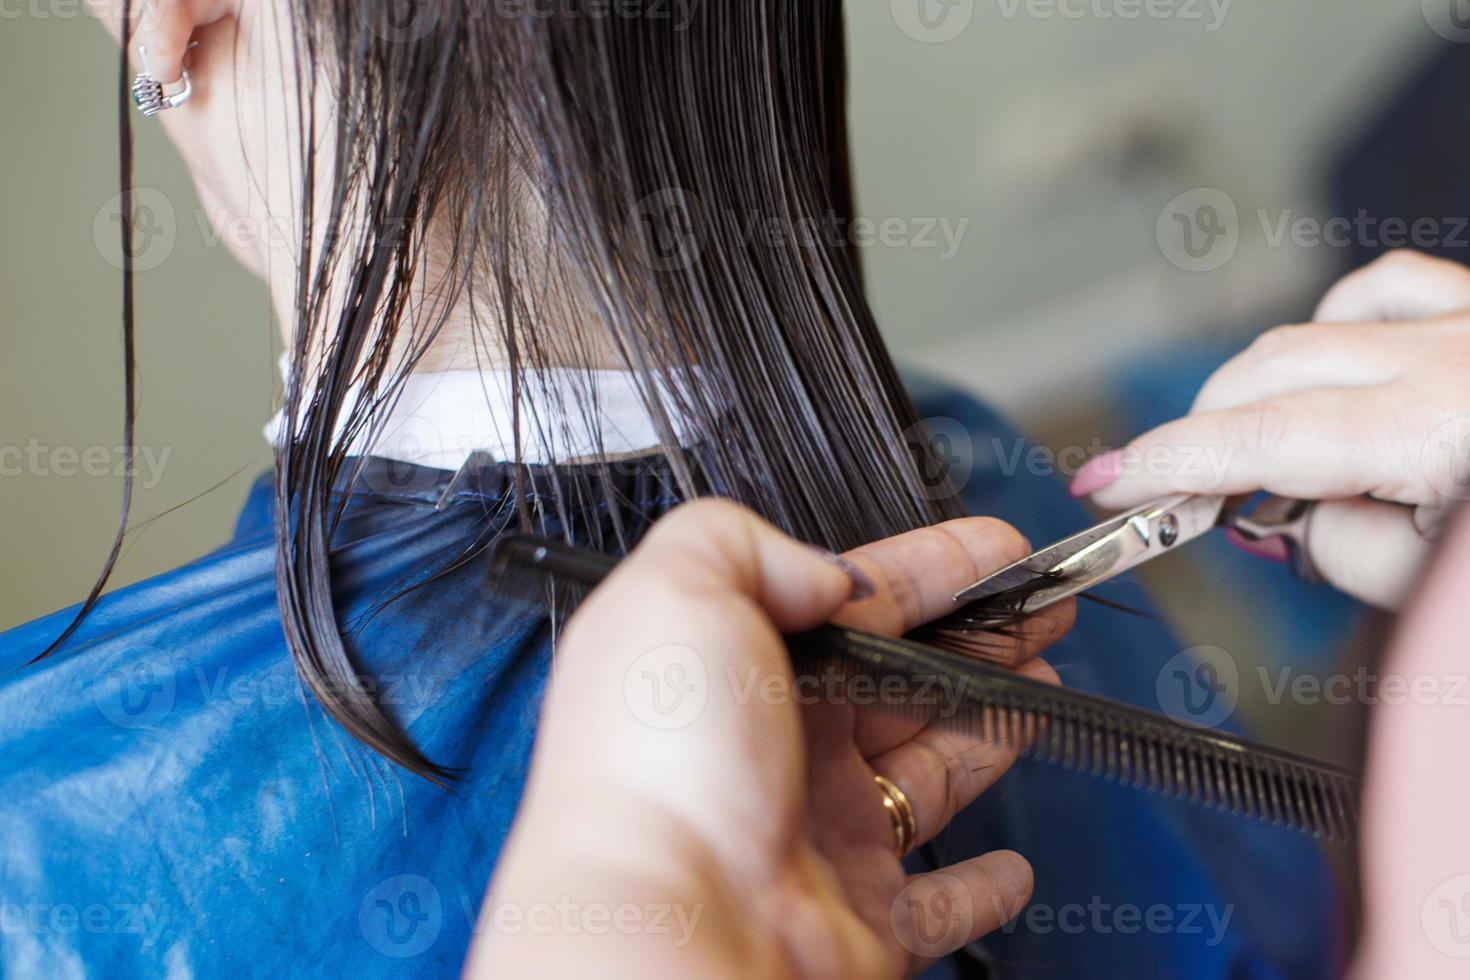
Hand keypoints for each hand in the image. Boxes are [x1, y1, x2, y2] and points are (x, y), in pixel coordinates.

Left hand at [468, 500, 1073, 978]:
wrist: (667, 928)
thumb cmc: (657, 769)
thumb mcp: (676, 593)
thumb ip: (742, 545)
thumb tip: (818, 573)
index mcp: (738, 672)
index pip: (854, 603)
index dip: (933, 568)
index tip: (1002, 551)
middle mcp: (779, 751)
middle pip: (902, 679)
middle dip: (978, 640)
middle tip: (1044, 611)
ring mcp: (825, 837)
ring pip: (929, 774)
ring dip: (988, 732)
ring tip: (1044, 690)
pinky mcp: (865, 922)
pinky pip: (934, 907)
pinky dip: (976, 890)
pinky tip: (1008, 868)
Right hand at [1070, 250, 1469, 608]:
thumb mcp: (1443, 592)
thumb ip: (1350, 553)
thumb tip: (1285, 521)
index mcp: (1437, 426)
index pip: (1257, 439)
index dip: (1163, 461)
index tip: (1104, 485)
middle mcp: (1448, 356)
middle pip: (1269, 371)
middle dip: (1201, 431)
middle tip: (1170, 496)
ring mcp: (1466, 324)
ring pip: (1313, 325)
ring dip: (1258, 387)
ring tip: (1260, 454)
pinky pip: (1385, 289)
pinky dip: (1332, 325)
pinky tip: (1328, 367)